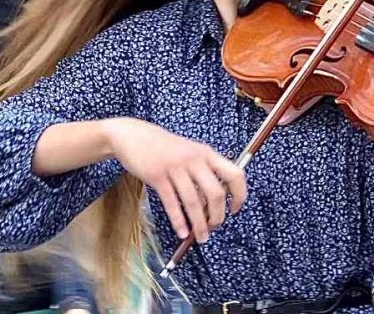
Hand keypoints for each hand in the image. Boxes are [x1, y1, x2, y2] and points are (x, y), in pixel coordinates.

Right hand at [104, 118, 246, 243]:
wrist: (133, 135)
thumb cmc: (164, 147)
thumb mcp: (190, 152)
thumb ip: (203, 172)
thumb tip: (213, 203)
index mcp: (207, 153)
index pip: (235, 174)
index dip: (239, 194)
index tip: (235, 209)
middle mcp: (194, 159)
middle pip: (216, 193)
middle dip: (218, 215)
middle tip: (215, 227)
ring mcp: (175, 167)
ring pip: (193, 202)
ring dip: (199, 224)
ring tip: (201, 237)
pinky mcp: (157, 176)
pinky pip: (171, 203)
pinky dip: (178, 221)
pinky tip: (182, 233)